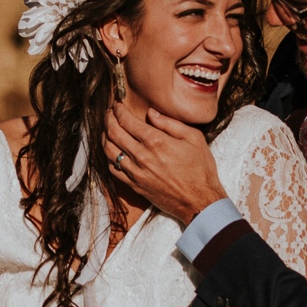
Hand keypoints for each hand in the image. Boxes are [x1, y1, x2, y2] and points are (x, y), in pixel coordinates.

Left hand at [105, 103, 228, 224]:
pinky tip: (112, 151)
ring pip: (109, 151)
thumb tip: (151, 112)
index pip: (127, 121)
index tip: (117, 104)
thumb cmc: (201, 169)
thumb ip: (170, 123)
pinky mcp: (135, 185)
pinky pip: (113, 169)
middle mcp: (142, 156)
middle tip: (108, 113)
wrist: (199, 201)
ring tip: (107, 129)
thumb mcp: (194, 138)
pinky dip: (109, 157)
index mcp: (156, 141)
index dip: (118, 110)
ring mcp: (136, 172)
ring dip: (105, 137)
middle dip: (108, 119)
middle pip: (114, 133)